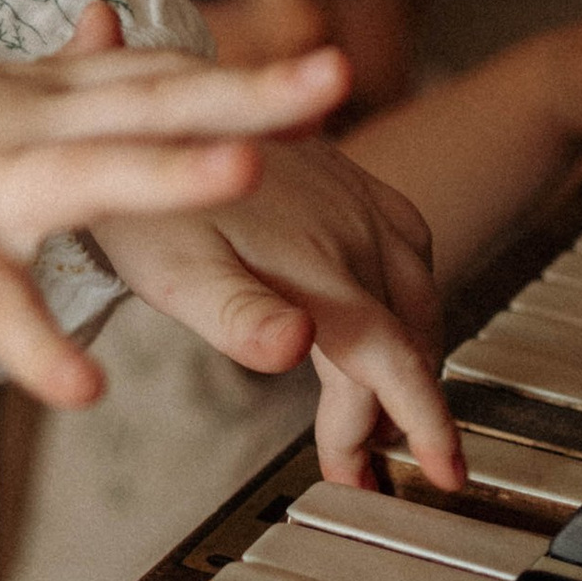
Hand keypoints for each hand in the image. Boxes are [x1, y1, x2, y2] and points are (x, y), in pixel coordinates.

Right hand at [0, 6, 350, 404]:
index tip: (327, 69)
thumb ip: (52, 80)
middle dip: (247, 96)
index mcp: (33, 96)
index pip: (152, 76)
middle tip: (334, 80)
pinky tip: (84, 388)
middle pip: (148, 105)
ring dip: (168, 177)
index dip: (241, 73)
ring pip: (86, 178)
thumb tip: (114, 39)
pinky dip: (39, 345)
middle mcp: (20, 127)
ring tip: (247, 180)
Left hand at [98, 125, 453, 488]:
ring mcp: (355, 198)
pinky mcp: (347, 175)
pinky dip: (407, 295)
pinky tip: (384, 311)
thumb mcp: (171, 271)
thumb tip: (298, 350)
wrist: (137, 108)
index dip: (423, 421)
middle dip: (394, 408)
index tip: (444, 472)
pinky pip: (408, 242)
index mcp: (317, 265)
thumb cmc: (143, 201)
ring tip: (373, 408)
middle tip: (355, 461)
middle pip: (404, 336)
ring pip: (415, 291)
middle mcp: (351, 229)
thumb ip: (239, 318)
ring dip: (406, 354)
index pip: (390, 360)